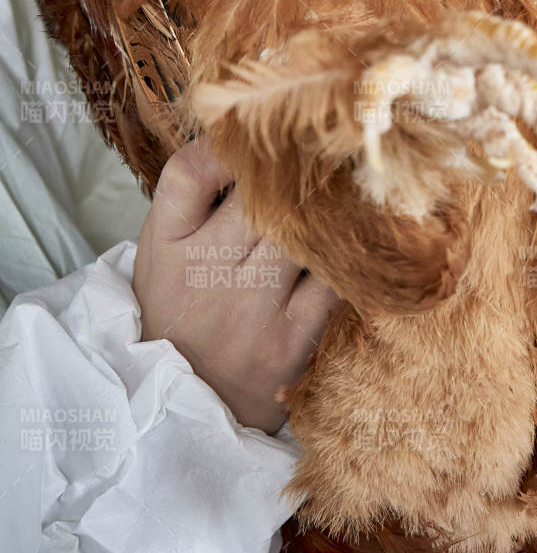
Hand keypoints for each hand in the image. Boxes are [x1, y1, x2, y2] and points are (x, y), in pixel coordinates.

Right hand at [133, 138, 341, 432]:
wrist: (186, 410)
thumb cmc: (181, 319)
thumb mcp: (162, 259)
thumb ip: (198, 203)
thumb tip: (255, 144)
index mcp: (167, 245)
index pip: (189, 172)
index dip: (226, 146)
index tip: (252, 142)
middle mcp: (204, 272)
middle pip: (261, 196)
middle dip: (295, 175)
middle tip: (325, 156)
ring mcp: (251, 309)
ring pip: (304, 232)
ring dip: (330, 212)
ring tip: (350, 193)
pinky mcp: (291, 341)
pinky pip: (335, 281)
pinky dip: (349, 260)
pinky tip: (358, 248)